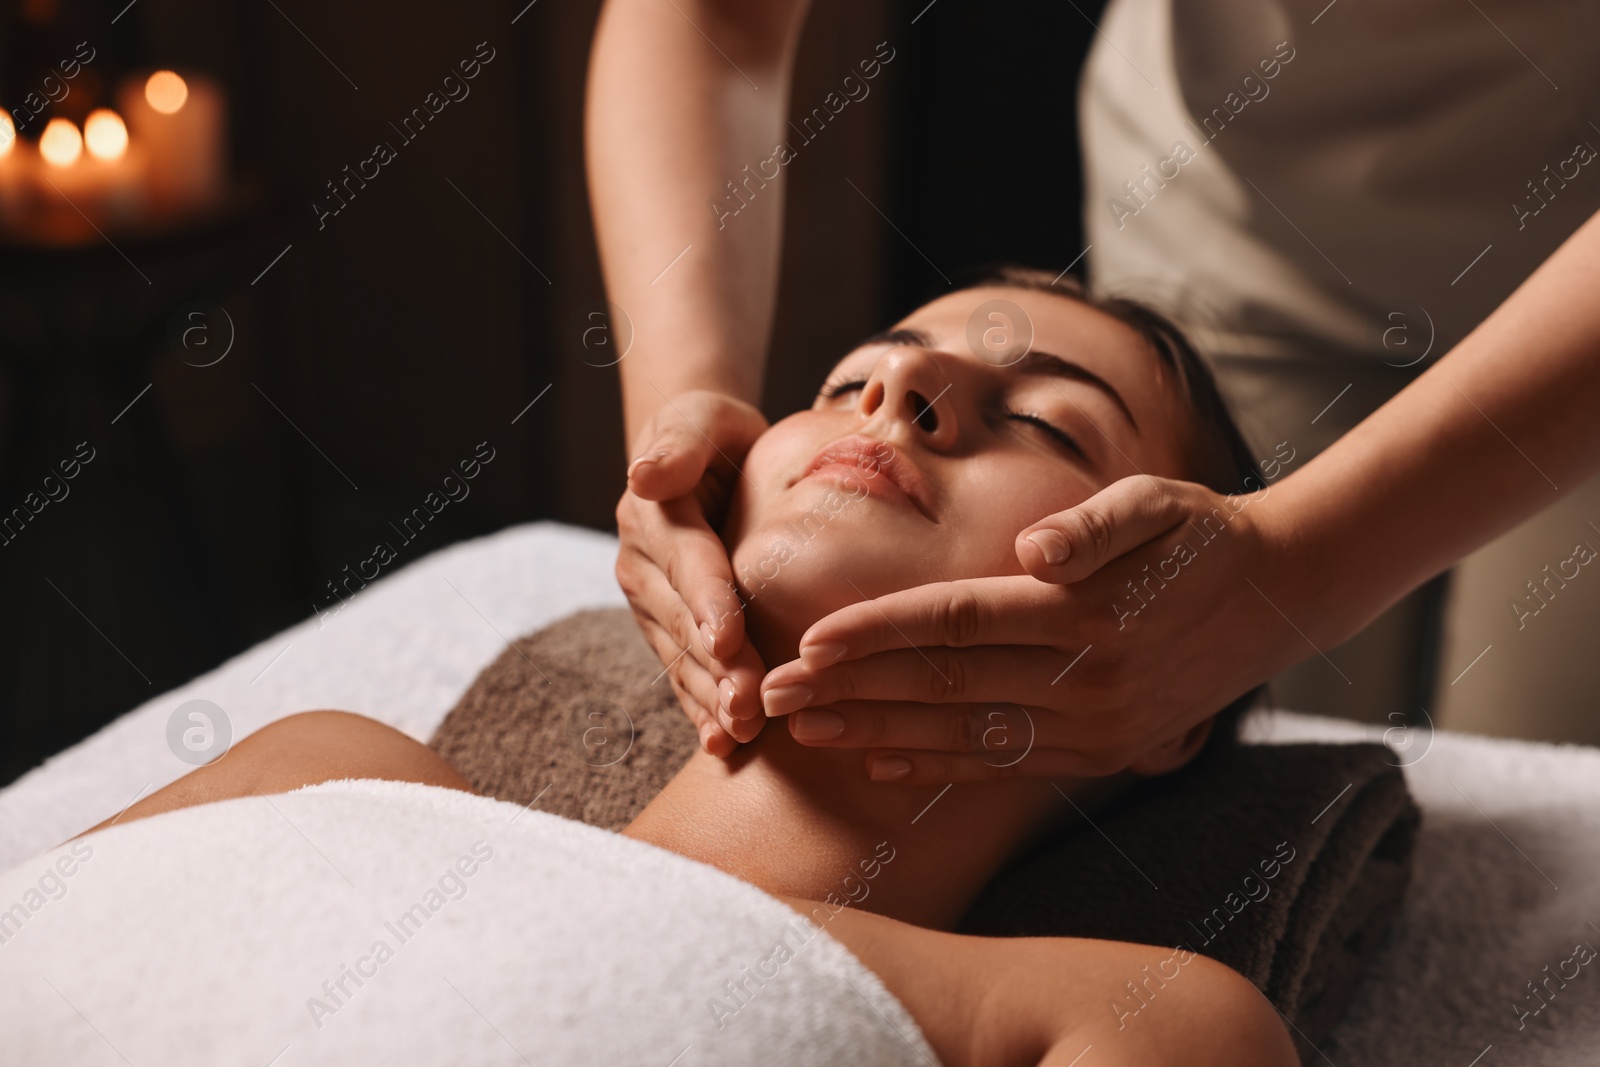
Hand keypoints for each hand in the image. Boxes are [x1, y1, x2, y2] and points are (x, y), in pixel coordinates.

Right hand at [616, 390, 769, 754]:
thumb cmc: (714, 433)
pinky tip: (721, 745)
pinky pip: (682, 672)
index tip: (728, 638)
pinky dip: (700, 708)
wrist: (701, 455)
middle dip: (717, 666)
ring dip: (711, 697)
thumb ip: (680, 443)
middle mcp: (641, 564)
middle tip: (750, 707)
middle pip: (684, 620)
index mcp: (652, 515)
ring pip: (682, 655)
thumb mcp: (699, 420)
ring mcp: (650, 603)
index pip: (687, 561)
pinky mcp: (666, 629)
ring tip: (742, 733)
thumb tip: (643, 475)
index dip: (706, 600)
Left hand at [758, 475, 1306, 780]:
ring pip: (963, 735)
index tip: (808, 643)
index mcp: (1086, 614)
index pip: (958, 623)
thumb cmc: (1200, 534)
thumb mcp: (1161, 503)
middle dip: (852, 691)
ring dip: (878, 733)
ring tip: (806, 732)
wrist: (1278, 597)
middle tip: (772, 697)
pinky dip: (938, 762)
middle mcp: (1086, 681)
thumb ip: (1095, 525)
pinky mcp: (1098, 752)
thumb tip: (1033, 549)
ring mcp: (1093, 728)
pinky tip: (881, 759)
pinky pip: (1002, 763)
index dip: (878, 634)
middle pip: (945, 687)